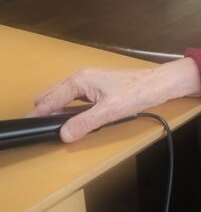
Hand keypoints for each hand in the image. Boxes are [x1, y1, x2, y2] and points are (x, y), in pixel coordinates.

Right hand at [30, 58, 200, 142]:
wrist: (160, 84)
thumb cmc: (138, 92)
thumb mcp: (110, 111)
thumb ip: (85, 123)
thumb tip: (63, 134)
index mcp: (79, 80)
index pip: (50, 99)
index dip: (39, 114)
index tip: (29, 125)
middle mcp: (80, 77)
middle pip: (52, 96)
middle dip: (44, 110)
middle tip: (39, 128)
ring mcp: (88, 80)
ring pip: (62, 96)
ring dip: (56, 109)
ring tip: (51, 125)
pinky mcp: (96, 86)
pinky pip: (73, 97)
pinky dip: (67, 107)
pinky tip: (71, 118)